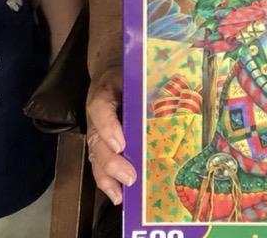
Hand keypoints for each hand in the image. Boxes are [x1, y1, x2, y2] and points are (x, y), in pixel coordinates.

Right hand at [84, 66, 135, 204]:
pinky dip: (108, 182)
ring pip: (96, 155)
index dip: (108, 126)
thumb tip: (170, 102)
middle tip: (129, 177)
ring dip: (107, 176)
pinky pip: (100, 163)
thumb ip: (146, 84)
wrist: (113, 70)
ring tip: (120, 194)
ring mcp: (98, 130)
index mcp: (105, 94)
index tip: (120, 144)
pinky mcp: (103, 144)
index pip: (100, 107)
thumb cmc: (128, 76)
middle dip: (111, 162)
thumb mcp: (134, 74)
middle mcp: (97, 116)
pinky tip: (118, 196)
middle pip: (97, 140)